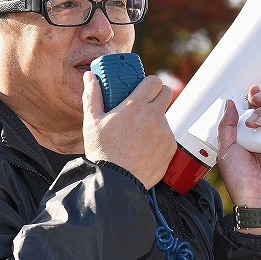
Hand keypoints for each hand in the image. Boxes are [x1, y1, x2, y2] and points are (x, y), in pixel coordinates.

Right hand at [82, 72, 175, 188]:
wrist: (116, 182)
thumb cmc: (102, 152)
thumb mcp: (92, 122)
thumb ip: (92, 96)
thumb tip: (90, 77)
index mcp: (136, 107)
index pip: (154, 81)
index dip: (149, 83)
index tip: (143, 89)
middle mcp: (154, 117)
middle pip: (166, 93)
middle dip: (157, 95)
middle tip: (145, 105)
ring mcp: (165, 133)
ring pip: (165, 117)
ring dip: (156, 120)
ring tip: (139, 133)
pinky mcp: (171, 148)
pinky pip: (168, 136)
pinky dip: (159, 138)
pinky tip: (144, 147)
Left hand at [216, 86, 260, 207]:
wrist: (256, 197)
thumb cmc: (239, 179)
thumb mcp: (225, 150)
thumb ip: (226, 126)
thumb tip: (230, 103)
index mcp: (246, 134)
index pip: (251, 109)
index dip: (251, 98)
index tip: (249, 91)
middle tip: (254, 98)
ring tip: (255, 122)